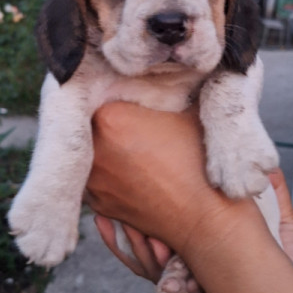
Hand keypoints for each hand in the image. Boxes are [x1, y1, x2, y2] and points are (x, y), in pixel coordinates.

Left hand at [87, 102, 252, 252]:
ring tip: (129, 149)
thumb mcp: (188, 112)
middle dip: (106, 123)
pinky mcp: (97, 202)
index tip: (128, 101)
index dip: (116, 97)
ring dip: (103, 148)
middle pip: (90, 124)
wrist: (203, 216)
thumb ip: (169, 92)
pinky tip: (127, 170)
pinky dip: (105, 172)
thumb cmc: (198, 162)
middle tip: (129, 124)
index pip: (100, 95)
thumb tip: (168, 77)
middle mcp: (93, 148)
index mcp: (110, 118)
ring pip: (89, 152)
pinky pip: (92, 177)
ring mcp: (92, 179)